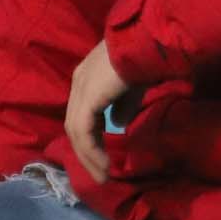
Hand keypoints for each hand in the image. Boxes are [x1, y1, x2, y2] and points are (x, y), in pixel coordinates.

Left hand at [61, 39, 130, 183]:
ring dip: (89, 157)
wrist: (145, 44)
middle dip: (87, 153)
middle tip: (100, 174)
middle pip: (75, 126)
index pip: (83, 114)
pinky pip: (84, 133)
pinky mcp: (87, 101)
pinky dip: (92, 151)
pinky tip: (104, 164)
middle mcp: (78, 84)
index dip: (92, 136)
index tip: (104, 156)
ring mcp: (80, 92)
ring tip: (102, 175)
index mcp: (86, 78)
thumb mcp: (133, 86)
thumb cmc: (144, 60)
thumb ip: (124, 104)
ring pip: (77, 133)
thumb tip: (119, 123)